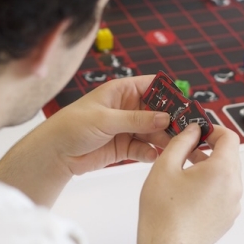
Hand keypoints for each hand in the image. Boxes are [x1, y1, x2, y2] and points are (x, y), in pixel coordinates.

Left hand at [42, 75, 178, 175]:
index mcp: (122, 91)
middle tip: (188, 131)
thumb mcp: (106, 119)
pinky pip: (144, 149)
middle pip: (158, 111)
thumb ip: (136, 119)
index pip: (153, 86)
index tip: (186, 105)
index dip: (170, 94)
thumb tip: (164, 118)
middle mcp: (128, 108)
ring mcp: (127, 128)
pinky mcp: (124, 147)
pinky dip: (151, 153)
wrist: (55, 153)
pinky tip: (155, 156)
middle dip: (172, 120)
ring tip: (176, 147)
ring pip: (154, 132)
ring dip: (164, 139)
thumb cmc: (73, 125)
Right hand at [137, 124, 241, 243]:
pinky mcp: (227, 217)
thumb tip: (192, 130)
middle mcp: (233, 188)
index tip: (199, 130)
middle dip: (209, 148)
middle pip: (229, 155)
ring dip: (209, 167)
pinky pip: (224, 192)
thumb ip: (182, 141)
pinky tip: (188, 191)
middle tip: (187, 149)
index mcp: (222, 171)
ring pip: (226, 174)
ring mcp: (232, 205)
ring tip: (184, 172)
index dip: (213, 129)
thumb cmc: (164, 215)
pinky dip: (211, 185)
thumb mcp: (165, 166)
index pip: (229, 137)